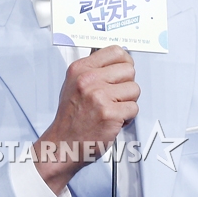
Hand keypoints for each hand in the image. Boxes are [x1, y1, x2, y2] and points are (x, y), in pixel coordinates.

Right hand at [33, 45, 139, 194]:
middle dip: (127, 84)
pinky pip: (134, 108)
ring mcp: (99, 96)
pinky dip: (127, 117)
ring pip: (134, 89)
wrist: (63, 145)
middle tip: (116, 96)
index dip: (124, 62)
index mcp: (80, 69)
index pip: (116, 51)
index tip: (123, 70)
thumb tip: (118, 59)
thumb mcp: (73, 84)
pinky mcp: (109, 114)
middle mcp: (88, 80)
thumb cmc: (70, 117)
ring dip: (128, 102)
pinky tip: (113, 120)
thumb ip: (94, 69)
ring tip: (113, 108)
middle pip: (129, 69)